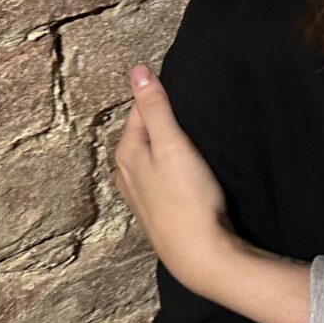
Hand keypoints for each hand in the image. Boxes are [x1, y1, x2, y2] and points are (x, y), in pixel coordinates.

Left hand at [113, 64, 237, 295]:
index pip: (139, 110)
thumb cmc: (187, 196)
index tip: (180, 86)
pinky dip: (167, 166)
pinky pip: (157, 176)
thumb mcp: (172, 144)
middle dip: (158, 118)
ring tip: (186, 136)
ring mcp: (138, 194)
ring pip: (148, 156)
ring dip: (162, 144)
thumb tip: (138, 70)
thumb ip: (155, 107)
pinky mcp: (155, 210)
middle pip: (141, 133)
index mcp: (127, 152)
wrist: (198, 252)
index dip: (157, 95)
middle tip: (186, 107)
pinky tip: (183, 170)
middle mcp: (125, 172)